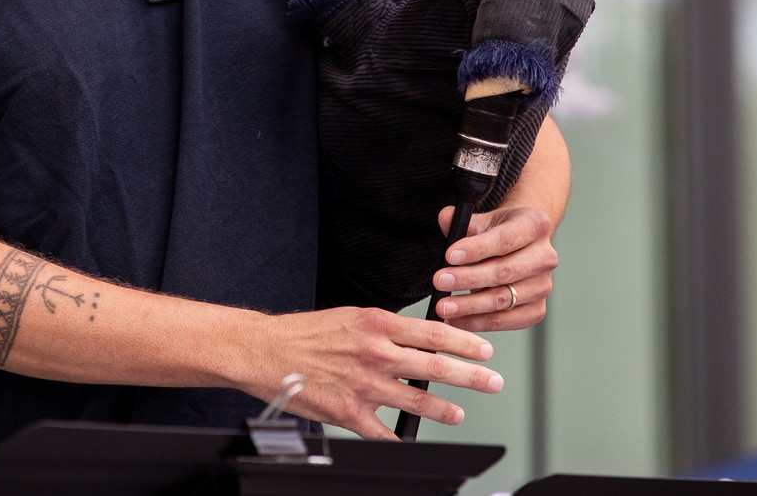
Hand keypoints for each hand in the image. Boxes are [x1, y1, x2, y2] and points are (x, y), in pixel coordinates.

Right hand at [242, 306, 500, 439]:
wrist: (265, 351)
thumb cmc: (305, 333)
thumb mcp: (350, 317)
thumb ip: (384, 329)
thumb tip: (417, 340)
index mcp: (377, 324)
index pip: (433, 333)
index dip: (465, 344)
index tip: (484, 351)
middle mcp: (375, 353)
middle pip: (435, 367)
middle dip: (471, 376)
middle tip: (492, 381)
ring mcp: (364, 385)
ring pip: (418, 400)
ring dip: (444, 409)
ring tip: (458, 412)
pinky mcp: (349, 412)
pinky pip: (385, 432)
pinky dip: (400, 438)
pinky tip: (409, 440)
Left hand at [430, 204, 556, 331]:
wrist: (520, 246)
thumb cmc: (499, 231)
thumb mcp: (484, 220)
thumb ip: (464, 221)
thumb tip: (446, 218)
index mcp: (536, 225)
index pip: (505, 239)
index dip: (477, 249)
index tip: (449, 255)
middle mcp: (545, 257)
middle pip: (504, 272)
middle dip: (468, 279)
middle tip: (440, 282)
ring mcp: (543, 286)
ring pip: (504, 299)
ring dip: (470, 306)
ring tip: (444, 306)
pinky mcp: (537, 310)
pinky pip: (506, 321)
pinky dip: (479, 322)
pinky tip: (456, 320)